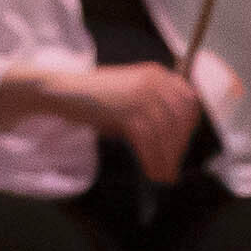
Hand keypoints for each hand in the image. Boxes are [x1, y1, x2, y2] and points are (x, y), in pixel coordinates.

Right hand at [10, 61, 207, 186]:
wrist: (62, 90)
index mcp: (157, 74)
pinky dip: (152, 158)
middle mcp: (154, 80)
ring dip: (165, 158)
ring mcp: (141, 94)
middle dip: (178, 147)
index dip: (188, 127)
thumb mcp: (130, 96)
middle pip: (179, 119)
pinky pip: (147, 139)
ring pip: (164, 132)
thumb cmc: (94, 98)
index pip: (188, 101)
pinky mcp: (127, 109)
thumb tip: (171, 142)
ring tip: (163, 176)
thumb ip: (152, 110)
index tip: (181, 147)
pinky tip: (151, 171)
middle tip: (171, 168)